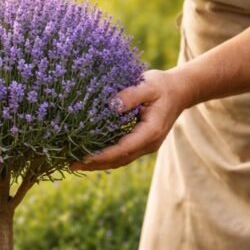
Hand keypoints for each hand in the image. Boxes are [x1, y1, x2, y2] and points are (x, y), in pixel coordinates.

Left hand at [73, 70, 192, 170]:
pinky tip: (88, 155)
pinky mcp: (141, 143)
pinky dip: (105, 157)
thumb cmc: (162, 86)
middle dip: (94, 164)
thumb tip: (111, 105)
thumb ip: (131, 95)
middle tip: (69, 164)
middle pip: (119, 160)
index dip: (102, 155)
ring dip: (98, 164)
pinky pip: (121, 154)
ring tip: (73, 163)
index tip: (82, 157)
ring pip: (119, 160)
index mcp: (151, 132)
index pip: (123, 149)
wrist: (180, 91)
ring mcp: (145, 146)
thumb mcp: (148, 85)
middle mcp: (149, 143)